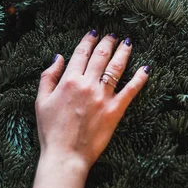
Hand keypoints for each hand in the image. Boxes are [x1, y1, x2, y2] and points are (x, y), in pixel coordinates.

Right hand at [35, 31, 149, 170]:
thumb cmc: (50, 130)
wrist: (65, 155)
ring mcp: (103, 97)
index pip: (81, 54)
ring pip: (116, 68)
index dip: (88, 41)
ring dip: (123, 53)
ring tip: (128, 43)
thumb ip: (49, 77)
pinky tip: (145, 68)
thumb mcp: (41, 101)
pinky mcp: (115, 110)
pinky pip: (131, 90)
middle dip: (108, 43)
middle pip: (100, 57)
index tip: (94, 33)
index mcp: (69, 81)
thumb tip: (58, 57)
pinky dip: (139, 78)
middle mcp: (87, 85)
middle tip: (113, 35)